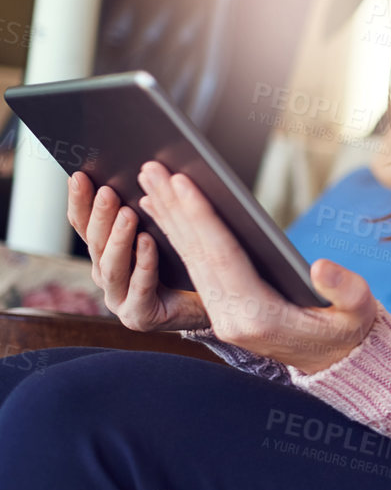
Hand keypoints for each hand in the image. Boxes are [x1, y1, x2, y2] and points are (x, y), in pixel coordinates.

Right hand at [68, 171, 208, 332]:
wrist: (211, 304)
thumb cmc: (184, 265)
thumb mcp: (160, 234)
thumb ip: (145, 213)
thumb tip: (143, 173)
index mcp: (106, 255)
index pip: (85, 226)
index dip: (80, 202)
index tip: (79, 177)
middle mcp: (107, 277)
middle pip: (96, 244)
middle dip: (100, 216)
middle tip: (107, 192)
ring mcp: (120, 299)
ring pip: (112, 267)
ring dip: (119, 238)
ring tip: (128, 214)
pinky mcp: (140, 316)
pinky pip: (141, 287)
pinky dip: (144, 263)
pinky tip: (148, 242)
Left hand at [135, 162, 376, 372]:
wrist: (336, 363)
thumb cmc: (349, 331)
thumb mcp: (357, 311)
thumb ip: (344, 290)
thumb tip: (320, 266)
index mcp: (258, 317)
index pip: (222, 258)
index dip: (202, 218)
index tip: (182, 183)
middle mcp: (230, 318)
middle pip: (196, 255)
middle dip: (173, 209)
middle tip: (151, 170)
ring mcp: (221, 315)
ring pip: (189, 260)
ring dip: (169, 218)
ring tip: (150, 182)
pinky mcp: (221, 309)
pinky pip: (194, 268)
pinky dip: (177, 237)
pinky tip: (163, 214)